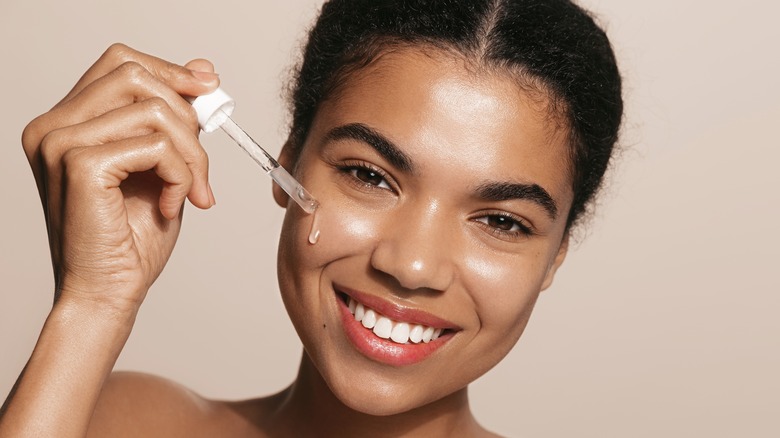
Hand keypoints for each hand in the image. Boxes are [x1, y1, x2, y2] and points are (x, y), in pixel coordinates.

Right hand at [21, 43, 218, 312]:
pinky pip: (157, 145)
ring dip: (191, 154)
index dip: (170, 70)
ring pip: (155, 111)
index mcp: (66, 122)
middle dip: (187, 116)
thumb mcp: (162, 165)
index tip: (208, 88)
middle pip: (136, 75)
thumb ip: (173, 119)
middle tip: (201, 165)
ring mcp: (60, 143)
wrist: (107, 293)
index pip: (120, 63)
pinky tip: (171, 205)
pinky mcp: (80, 165)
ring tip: (190, 192)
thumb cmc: (131, 238)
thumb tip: (203, 69)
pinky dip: (180, 175)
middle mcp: (53, 126)